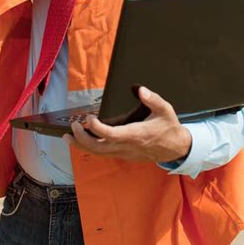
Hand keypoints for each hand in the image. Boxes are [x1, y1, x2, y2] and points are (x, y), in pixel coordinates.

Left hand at [63, 86, 191, 162]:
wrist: (176, 148)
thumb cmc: (168, 127)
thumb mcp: (165, 109)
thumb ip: (153, 99)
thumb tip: (140, 89)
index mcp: (135, 134)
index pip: (110, 134)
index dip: (96, 128)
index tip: (88, 117)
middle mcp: (127, 146)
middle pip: (98, 147)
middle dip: (81, 138)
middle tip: (72, 126)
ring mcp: (124, 153)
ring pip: (98, 153)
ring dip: (81, 145)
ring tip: (67, 136)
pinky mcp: (123, 155)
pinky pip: (103, 154)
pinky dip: (90, 148)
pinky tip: (82, 141)